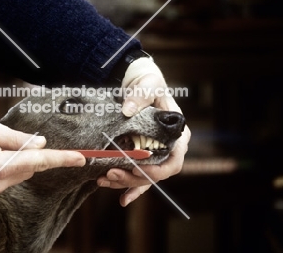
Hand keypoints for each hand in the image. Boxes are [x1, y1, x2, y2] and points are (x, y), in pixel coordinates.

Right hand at [0, 119, 84, 198]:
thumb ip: (16, 137)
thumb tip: (39, 142)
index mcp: (0, 167)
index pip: (40, 162)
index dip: (62, 159)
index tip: (82, 158)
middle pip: (28, 168)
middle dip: (27, 152)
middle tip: (7, 137)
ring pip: (16, 173)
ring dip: (13, 159)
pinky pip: (2, 178)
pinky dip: (2, 166)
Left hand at [99, 57, 190, 205]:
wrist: (137, 85)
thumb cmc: (148, 84)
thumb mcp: (147, 85)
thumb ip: (140, 96)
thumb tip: (128, 109)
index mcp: (178, 134)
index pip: (173, 160)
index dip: (157, 169)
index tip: (137, 169)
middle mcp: (169, 148)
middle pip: (156, 173)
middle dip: (133, 178)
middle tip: (111, 173)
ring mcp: (155, 154)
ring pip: (143, 178)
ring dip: (124, 182)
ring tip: (104, 180)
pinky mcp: (141, 156)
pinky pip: (137, 176)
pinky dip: (128, 186)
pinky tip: (121, 198)